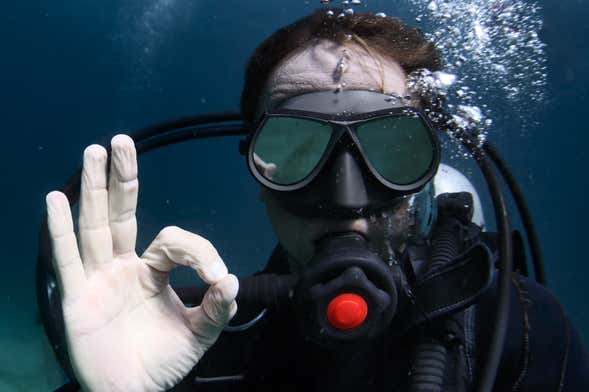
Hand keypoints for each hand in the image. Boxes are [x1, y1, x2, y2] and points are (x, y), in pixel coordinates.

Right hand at [46, 135, 237, 391]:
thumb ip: (216, 309)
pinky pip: (67, 259)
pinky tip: (56, 200)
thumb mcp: (199, 334)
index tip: (217, 276)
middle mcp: (123, 266)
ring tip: (94, 152)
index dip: (198, 250)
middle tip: (121, 141)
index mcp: (152, 271)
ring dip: (92, 189)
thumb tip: (231, 280)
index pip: (172, 240)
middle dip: (121, 178)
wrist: (133, 391)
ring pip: (94, 226)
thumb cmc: (162, 361)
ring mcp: (98, 278)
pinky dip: (60, 230)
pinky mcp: (77, 296)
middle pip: (121, 213)